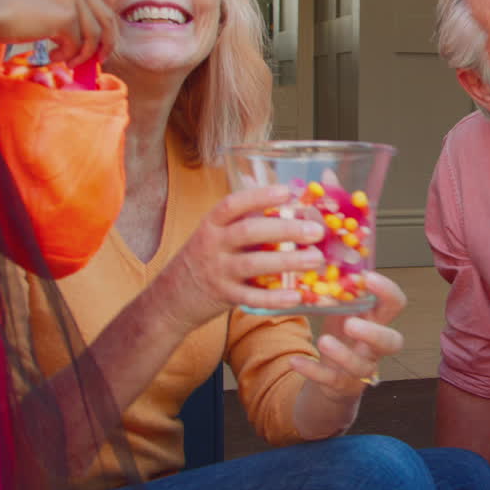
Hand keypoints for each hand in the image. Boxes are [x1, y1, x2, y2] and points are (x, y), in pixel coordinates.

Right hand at [0, 0, 115, 66]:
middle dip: (105, 44)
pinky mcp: (65, 16)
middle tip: (98, 60)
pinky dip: (67, 56)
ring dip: (81, 54)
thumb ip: (70, 7)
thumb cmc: (9, 8)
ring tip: (65, 60)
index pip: (99, 5)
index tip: (100, 46)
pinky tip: (52, 57)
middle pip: (105, 19)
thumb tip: (94, 35)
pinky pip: (77, 44)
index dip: (104, 29)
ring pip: (93, 35)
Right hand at [152, 186, 326, 331]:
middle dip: (285, 230)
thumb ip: (246, 219)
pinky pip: (251, 297)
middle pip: (248, 232)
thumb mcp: (216, 233)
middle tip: (316, 231)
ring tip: (316, 259)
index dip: (259, 196)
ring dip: (287, 262)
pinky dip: (274, 297)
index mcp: (213, 223)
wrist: (172, 296)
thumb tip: (288, 197)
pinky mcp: (224, 296)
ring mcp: (217, 271)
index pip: (233, 204)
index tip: (286, 192)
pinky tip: (297, 295)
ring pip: (253, 264)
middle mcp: (213, 244)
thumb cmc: (206, 257)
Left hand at [291, 273, 406, 403]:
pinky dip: (312, 370)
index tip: (368, 277)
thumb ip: (336, 291)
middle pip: (391, 342)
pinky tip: (294, 362)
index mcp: (377, 320)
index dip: (388, 292)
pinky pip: (330, 380)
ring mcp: (360, 368)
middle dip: (374, 333)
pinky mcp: (341, 385)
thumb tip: (317, 257)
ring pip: (362, 366)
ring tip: (323, 340)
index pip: (395, 304)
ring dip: (343, 354)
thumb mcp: (340, 310)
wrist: (330, 376)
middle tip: (352, 322)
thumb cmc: (340, 334)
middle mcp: (374, 346)